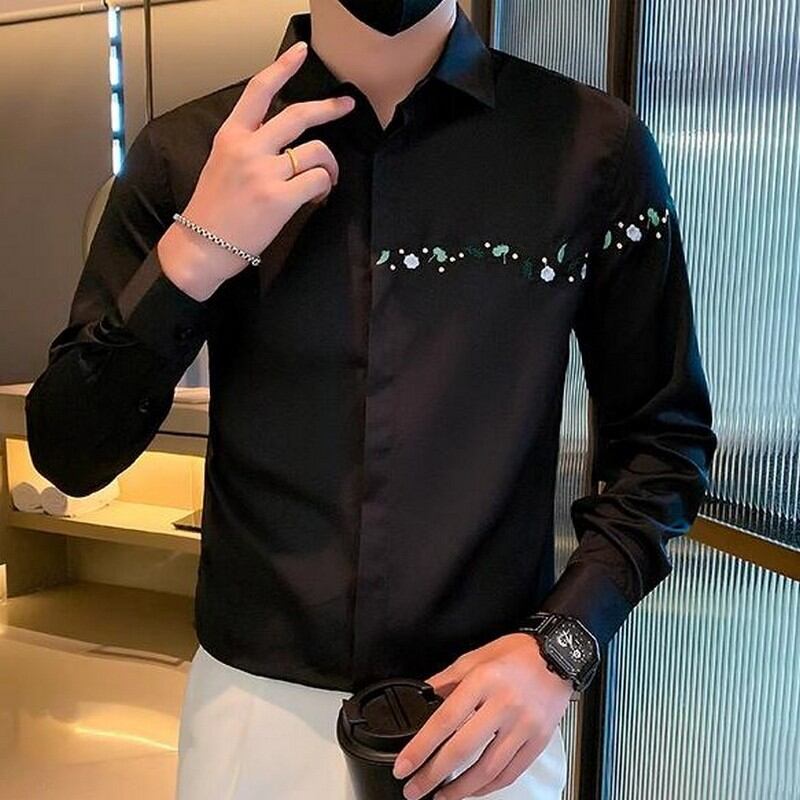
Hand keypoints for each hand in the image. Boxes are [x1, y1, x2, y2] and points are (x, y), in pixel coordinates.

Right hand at [158, 39, 356, 300]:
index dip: (282, 67)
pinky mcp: (280, 199)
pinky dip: (324, 187)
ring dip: (329, 164)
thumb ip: (249, 144)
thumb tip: (284, 140)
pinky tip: (316, 196)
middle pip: (298, 115)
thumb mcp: (221, 162)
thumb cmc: (213, 208)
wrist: (202, 245)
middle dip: (328, 109)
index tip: (300, 53)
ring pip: (316, 151)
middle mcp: (249, 148)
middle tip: (344, 107)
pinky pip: (318, 181)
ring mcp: (265, 173)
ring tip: (325, 178)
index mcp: (231, 135)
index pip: (259, 91)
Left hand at [392, 633, 571, 799]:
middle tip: (415, 789)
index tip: (404, 765)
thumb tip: (422, 697)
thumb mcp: (476, 656)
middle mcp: (504, 705)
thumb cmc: (518, 654)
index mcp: (484, 681)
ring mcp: (523, 726)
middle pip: (463, 750)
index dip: (421, 747)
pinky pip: (510, 772)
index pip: (445, 720)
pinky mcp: (538, 741)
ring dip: (461, 789)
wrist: (560, 656)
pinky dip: (489, 787)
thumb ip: (447, 679)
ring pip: (488, 769)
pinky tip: (473, 790)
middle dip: (434, 775)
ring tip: (441, 796)